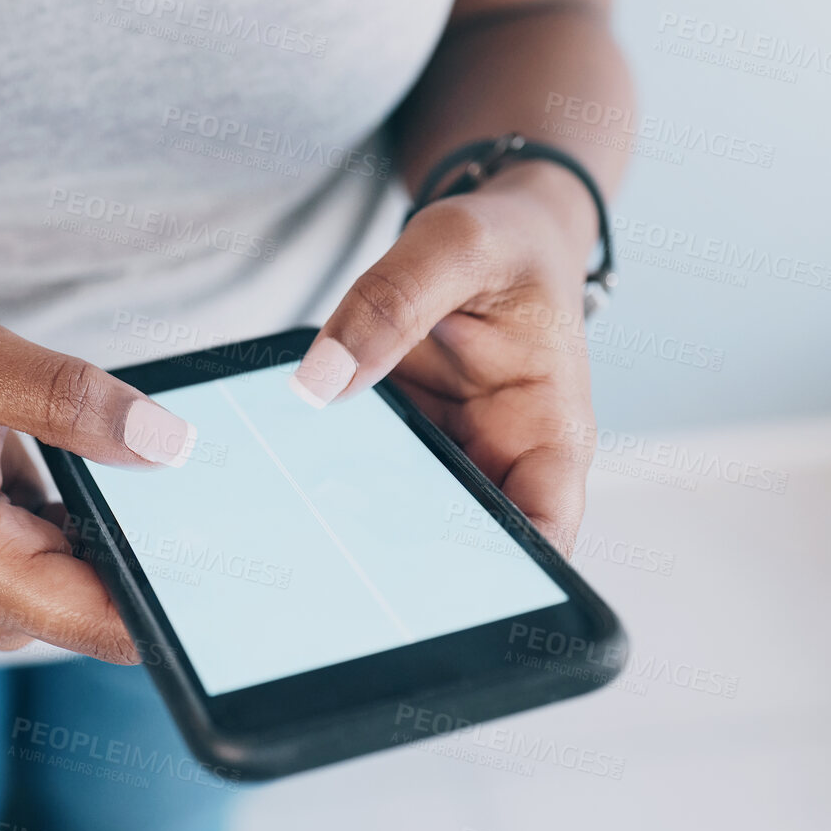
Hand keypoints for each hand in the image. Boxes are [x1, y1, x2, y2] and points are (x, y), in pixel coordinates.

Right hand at [0, 312, 198, 660]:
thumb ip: (65, 399)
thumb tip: (168, 444)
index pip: (115, 624)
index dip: (182, 597)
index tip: (242, 556)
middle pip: (122, 605)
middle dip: (169, 548)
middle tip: (221, 481)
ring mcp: (1, 604)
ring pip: (111, 584)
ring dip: (141, 533)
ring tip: (161, 466)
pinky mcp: (14, 583)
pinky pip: (91, 565)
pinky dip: (112, 524)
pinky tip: (118, 474)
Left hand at [289, 164, 598, 553]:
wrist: (494, 235)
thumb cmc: (506, 241)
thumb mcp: (456, 244)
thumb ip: (391, 303)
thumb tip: (320, 380)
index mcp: (551, 432)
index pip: (543, 534)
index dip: (501, 580)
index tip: (432, 595)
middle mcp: (502, 462)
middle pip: (462, 551)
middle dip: (403, 571)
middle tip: (333, 573)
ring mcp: (446, 460)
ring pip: (401, 524)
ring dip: (352, 530)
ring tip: (295, 532)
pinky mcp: (399, 445)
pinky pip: (360, 480)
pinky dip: (325, 484)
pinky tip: (279, 482)